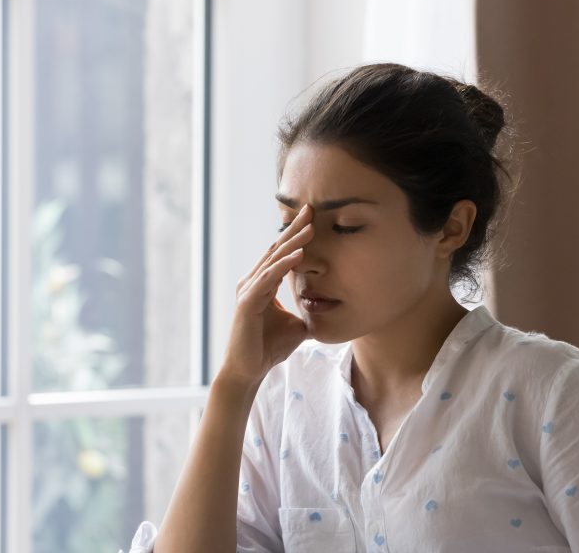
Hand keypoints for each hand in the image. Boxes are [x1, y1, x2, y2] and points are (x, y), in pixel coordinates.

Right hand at [220, 204, 314, 384]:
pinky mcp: (247, 303)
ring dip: (293, 243)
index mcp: (262, 284)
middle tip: (310, 208)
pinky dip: (284, 266)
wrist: (249, 370)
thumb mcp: (297, 326)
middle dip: (294, 229)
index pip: (281, 254)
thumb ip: (308, 313)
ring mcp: (248, 291)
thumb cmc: (269, 348)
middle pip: (276, 250)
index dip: (296, 235)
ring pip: (273, 261)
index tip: (313, 217)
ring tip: (310, 227)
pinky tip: (299, 255)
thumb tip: (331, 311)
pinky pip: (268, 279)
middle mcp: (252, 282)